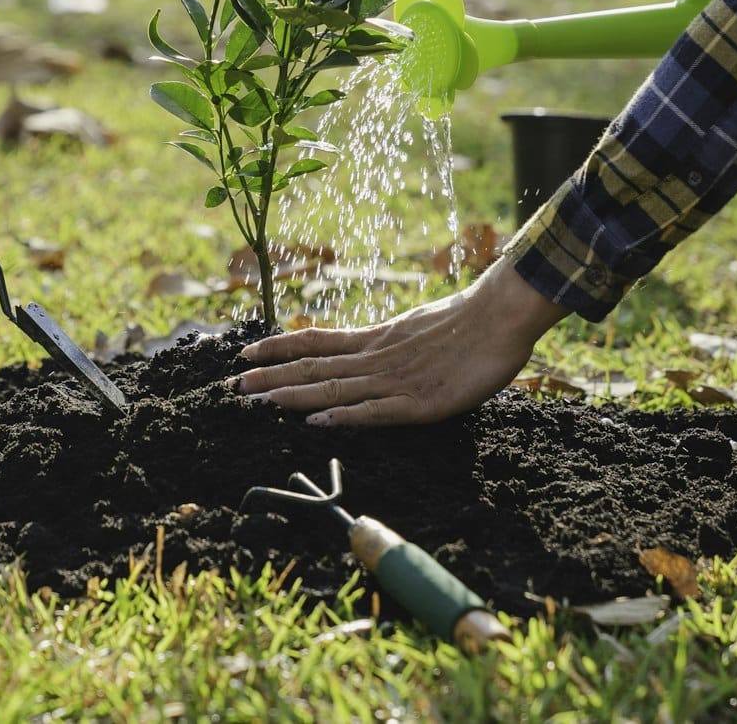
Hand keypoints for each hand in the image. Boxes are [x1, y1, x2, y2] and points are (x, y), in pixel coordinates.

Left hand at [235, 265, 566, 425]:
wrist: (502, 313)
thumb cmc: (469, 321)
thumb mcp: (418, 326)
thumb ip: (392, 342)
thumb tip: (371, 349)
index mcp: (377, 339)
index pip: (317, 340)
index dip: (280, 345)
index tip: (246, 348)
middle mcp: (378, 357)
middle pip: (315, 366)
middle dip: (273, 375)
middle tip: (234, 384)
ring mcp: (397, 380)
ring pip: (336, 388)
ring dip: (295, 396)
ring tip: (259, 400)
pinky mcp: (421, 402)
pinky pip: (375, 412)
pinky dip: (345, 417)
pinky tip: (318, 423)